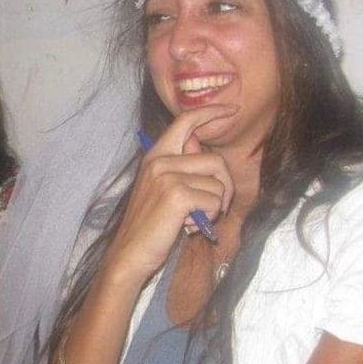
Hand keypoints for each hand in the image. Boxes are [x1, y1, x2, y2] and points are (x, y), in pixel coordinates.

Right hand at [107, 104, 237, 281]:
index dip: (211, 112)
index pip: (186, 121)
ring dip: (214, 207)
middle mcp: (160, 160)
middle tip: (213, 207)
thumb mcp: (162, 188)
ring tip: (192, 219)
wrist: (130, 253)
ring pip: (217, 184)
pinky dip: (209, 218)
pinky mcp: (176, 195)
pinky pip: (214, 201)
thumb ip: (181, 166)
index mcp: (155, 155)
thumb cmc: (149, 225)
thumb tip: (202, 146)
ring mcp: (167, 176)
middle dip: (224, 187)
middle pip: (215, 161)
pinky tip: (189, 226)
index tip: (232, 109)